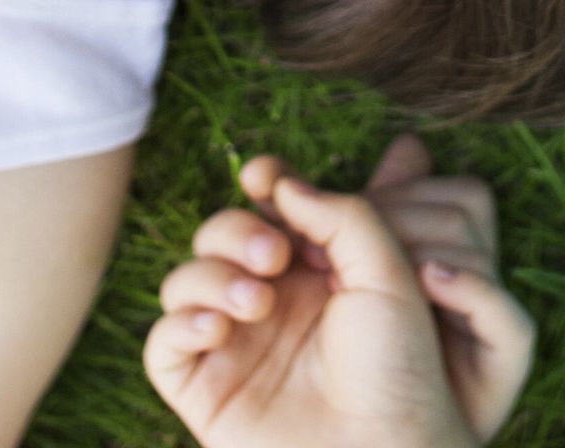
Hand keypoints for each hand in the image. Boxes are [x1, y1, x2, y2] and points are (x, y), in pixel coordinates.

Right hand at [142, 136, 538, 447]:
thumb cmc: (401, 370)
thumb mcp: (391, 273)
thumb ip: (343, 213)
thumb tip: (284, 184)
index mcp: (317, 272)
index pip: (269, 210)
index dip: (262, 185)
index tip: (263, 174)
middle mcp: (271, 302)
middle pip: (219, 234)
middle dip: (238, 231)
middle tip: (276, 256)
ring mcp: (234, 345)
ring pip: (184, 280)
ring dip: (211, 276)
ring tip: (258, 301)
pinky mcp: (204, 388)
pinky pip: (163, 342)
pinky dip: (182, 323)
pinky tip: (220, 328)